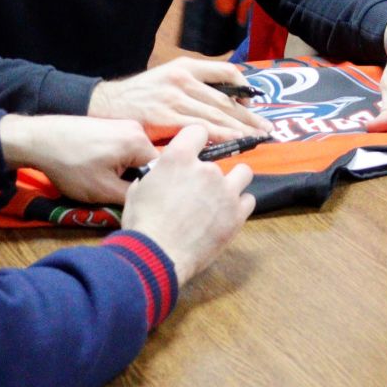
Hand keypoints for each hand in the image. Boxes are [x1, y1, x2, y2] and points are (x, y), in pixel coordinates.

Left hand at [0, 114, 155, 205]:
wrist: (39, 139)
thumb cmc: (72, 166)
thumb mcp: (104, 191)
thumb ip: (131, 198)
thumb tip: (145, 203)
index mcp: (140, 142)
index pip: (161, 171)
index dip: (150, 190)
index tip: (136, 201)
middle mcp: (137, 128)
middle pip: (148, 162)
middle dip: (136, 180)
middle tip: (118, 194)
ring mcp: (123, 124)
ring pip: (135, 157)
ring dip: (125, 172)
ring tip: (106, 182)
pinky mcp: (110, 125)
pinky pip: (124, 149)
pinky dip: (117, 162)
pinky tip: (98, 170)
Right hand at [91, 57, 269, 141]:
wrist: (103, 105)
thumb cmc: (137, 97)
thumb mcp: (166, 79)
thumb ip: (192, 87)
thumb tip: (223, 104)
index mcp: (185, 66)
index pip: (226, 72)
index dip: (244, 88)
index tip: (253, 104)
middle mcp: (182, 78)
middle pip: (225, 98)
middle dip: (248, 116)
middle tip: (267, 130)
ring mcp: (174, 98)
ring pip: (216, 114)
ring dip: (239, 128)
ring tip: (256, 139)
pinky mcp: (165, 118)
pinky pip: (198, 129)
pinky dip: (217, 137)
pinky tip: (230, 144)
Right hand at [119, 125, 255, 284]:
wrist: (157, 255)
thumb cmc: (142, 224)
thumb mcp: (138, 190)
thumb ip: (157, 175)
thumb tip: (162, 175)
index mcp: (179, 158)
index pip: (198, 131)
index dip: (196, 140)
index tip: (195, 151)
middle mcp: (207, 169)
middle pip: (219, 159)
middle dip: (209, 173)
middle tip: (198, 192)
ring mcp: (225, 191)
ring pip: (243, 173)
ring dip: (233, 182)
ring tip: (221, 197)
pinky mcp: (237, 214)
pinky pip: (248, 200)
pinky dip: (239, 206)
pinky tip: (226, 215)